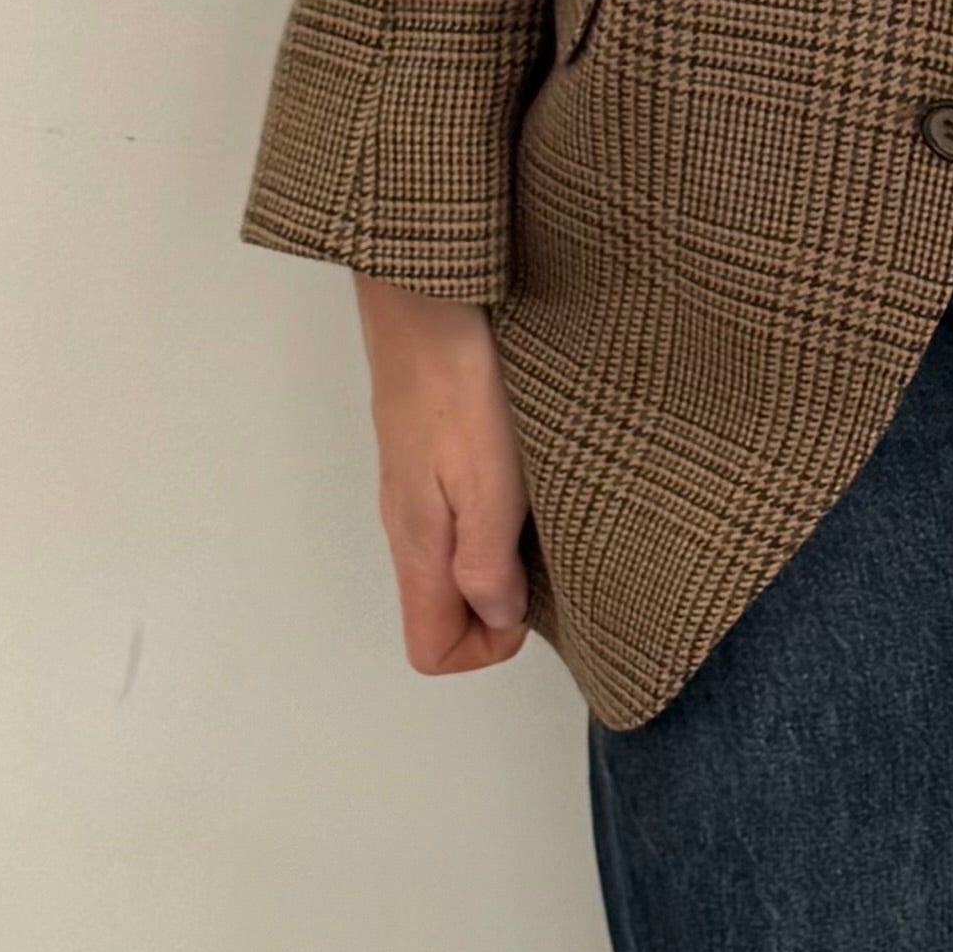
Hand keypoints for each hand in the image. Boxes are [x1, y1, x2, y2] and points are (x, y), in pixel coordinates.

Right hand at [354, 276, 530, 672]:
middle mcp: (407, 526)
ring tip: (539, 519)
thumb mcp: (488, 488)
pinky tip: (523, 482)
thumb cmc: (457, 386)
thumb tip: (498, 617)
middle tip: (545, 561)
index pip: (430, 650)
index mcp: (417, 546)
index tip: (528, 605)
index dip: (486, 648)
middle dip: (498, 611)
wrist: (425, 301)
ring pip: (450, 565)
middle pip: (440, 613)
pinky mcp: (430, 455)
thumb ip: (487, 564)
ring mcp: (415, 490)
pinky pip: (456, 520)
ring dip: (498, 564)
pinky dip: (492, 522)